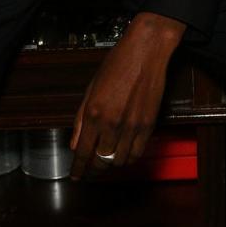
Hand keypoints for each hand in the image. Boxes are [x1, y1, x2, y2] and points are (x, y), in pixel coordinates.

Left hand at [69, 12, 185, 178]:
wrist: (146, 51)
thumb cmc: (117, 64)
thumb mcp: (91, 89)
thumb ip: (81, 119)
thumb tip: (76, 143)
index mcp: (94, 113)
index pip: (83, 152)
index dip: (78, 169)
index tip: (76, 176)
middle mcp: (112, 123)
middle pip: (101, 162)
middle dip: (93, 171)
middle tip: (90, 173)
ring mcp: (132, 126)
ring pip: (119, 161)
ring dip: (111, 165)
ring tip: (106, 162)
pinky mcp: (149, 125)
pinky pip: (137, 153)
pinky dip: (128, 158)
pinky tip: (123, 154)